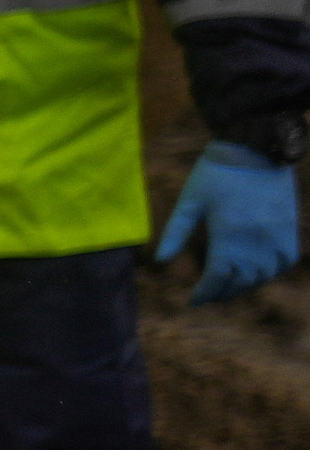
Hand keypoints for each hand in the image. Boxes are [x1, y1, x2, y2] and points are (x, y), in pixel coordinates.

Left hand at [164, 146, 299, 304]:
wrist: (256, 149)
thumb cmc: (215, 174)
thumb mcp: (189, 201)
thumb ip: (175, 233)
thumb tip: (160, 261)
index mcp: (227, 235)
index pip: (216, 278)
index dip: (204, 293)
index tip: (193, 301)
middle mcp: (255, 241)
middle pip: (239, 281)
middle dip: (222, 293)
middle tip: (208, 296)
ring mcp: (276, 236)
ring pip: (262, 275)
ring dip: (244, 286)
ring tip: (228, 287)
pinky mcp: (289, 229)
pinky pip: (283, 262)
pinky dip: (269, 272)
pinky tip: (256, 273)